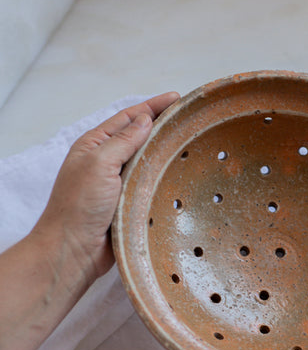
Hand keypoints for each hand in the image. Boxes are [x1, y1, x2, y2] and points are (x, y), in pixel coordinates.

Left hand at [33, 92, 178, 286]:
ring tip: (193, 144)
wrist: (74, 251)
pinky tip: (183, 176)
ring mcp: (119, 186)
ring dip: (167, 154)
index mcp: (95, 146)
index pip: (128, 118)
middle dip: (163, 127)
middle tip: (190, 119)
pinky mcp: (130, 206)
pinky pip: (152, 188)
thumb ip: (123, 141)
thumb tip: (145, 120)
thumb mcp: (99, 164)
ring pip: (149, 164)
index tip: (177, 98)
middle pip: (141, 139)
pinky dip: (166, 180)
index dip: (153, 107)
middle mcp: (107, 163)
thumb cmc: (79, 206)